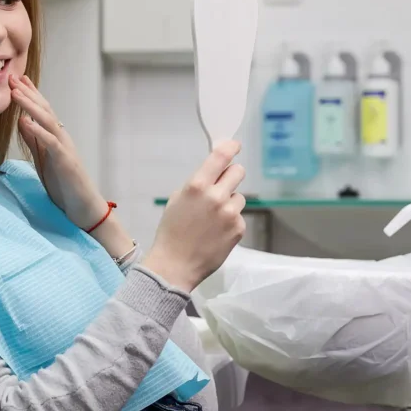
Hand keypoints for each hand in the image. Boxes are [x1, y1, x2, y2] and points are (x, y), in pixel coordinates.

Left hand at [10, 75, 107, 229]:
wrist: (83, 207)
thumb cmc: (64, 184)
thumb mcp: (43, 159)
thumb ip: (34, 140)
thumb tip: (21, 122)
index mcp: (55, 136)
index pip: (42, 110)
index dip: (30, 94)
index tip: (16, 79)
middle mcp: (61, 137)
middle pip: (44, 110)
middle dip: (28, 93)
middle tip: (12, 77)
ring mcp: (65, 148)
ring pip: (48, 120)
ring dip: (30, 105)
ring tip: (15, 93)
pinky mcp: (65, 161)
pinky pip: (51, 142)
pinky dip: (38, 130)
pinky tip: (25, 122)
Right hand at [141, 141, 246, 291]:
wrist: (175, 264)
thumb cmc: (171, 231)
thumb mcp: (177, 200)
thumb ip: (197, 185)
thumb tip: (213, 175)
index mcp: (197, 186)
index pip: (220, 157)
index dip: (230, 147)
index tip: (235, 146)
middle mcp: (216, 196)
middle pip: (238, 172)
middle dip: (231, 175)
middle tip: (223, 185)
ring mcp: (230, 213)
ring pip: (239, 196)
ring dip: (230, 202)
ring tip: (213, 218)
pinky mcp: (238, 229)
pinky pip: (238, 217)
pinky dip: (230, 222)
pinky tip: (216, 232)